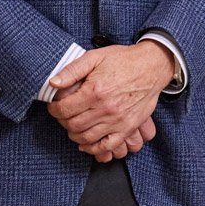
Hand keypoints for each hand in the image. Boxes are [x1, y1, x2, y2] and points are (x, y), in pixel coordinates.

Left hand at [48, 42, 173, 158]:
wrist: (151, 66)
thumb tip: (53, 83)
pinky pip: (107, 146)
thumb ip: (72, 70)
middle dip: (63, 121)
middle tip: (63, 115)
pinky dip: (93, 149)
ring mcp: (118, 121)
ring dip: (74, 135)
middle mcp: (106, 109)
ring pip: (86, 137)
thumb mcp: (95, 57)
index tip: (54, 106)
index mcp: (95, 91)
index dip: (54, 109)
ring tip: (73, 126)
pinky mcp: (128, 127)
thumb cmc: (123, 60)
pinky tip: (86, 143)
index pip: (65, 109)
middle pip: (73, 125)